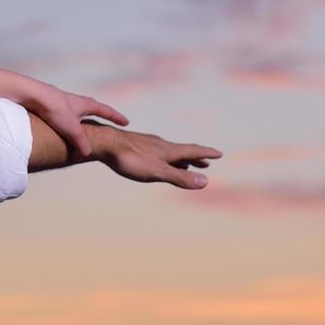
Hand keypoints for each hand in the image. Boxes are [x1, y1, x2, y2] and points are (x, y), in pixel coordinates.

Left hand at [22, 83, 128, 157]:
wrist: (32, 95)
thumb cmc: (54, 109)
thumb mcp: (71, 129)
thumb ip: (81, 142)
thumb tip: (87, 153)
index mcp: (85, 104)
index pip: (105, 111)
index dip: (116, 117)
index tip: (126, 122)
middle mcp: (76, 101)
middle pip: (93, 107)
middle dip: (102, 114)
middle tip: (109, 118)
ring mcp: (63, 102)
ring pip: (77, 110)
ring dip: (83, 116)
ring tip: (86, 122)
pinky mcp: (51, 105)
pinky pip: (64, 113)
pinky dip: (69, 119)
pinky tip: (63, 123)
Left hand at [90, 125, 221, 189]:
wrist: (104, 143)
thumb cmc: (130, 159)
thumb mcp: (157, 172)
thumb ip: (180, 177)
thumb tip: (206, 182)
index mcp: (169, 151)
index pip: (193, 151)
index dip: (207, 153)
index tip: (219, 153)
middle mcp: (160, 145)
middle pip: (182, 151)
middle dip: (196, 158)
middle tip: (207, 162)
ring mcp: (147, 144)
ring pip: (169, 152)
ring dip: (180, 159)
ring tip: (186, 164)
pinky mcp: (135, 146)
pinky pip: (155, 152)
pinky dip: (164, 158)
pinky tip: (156, 159)